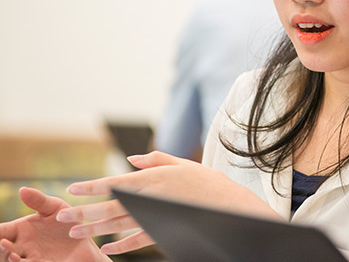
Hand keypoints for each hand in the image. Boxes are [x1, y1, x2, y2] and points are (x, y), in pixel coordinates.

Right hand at [0, 187, 109, 261]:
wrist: (86, 241)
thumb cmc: (67, 223)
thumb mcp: (55, 208)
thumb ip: (39, 200)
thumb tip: (22, 189)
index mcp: (20, 230)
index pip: (0, 231)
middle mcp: (21, 246)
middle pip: (2, 249)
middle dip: (0, 248)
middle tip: (3, 242)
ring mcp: (30, 258)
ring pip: (12, 260)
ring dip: (8, 258)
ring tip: (12, 253)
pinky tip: (21, 260)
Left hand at [57, 151, 279, 254]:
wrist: (229, 207)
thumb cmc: (208, 184)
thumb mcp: (183, 164)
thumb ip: (157, 160)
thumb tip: (133, 159)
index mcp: (152, 179)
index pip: (113, 183)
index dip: (91, 187)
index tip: (72, 189)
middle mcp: (149, 199)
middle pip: (109, 207)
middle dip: (83, 211)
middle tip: (61, 215)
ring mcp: (155, 218)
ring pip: (117, 225)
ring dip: (95, 229)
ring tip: (75, 232)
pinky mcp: (163, 233)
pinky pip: (138, 241)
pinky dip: (122, 245)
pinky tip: (108, 248)